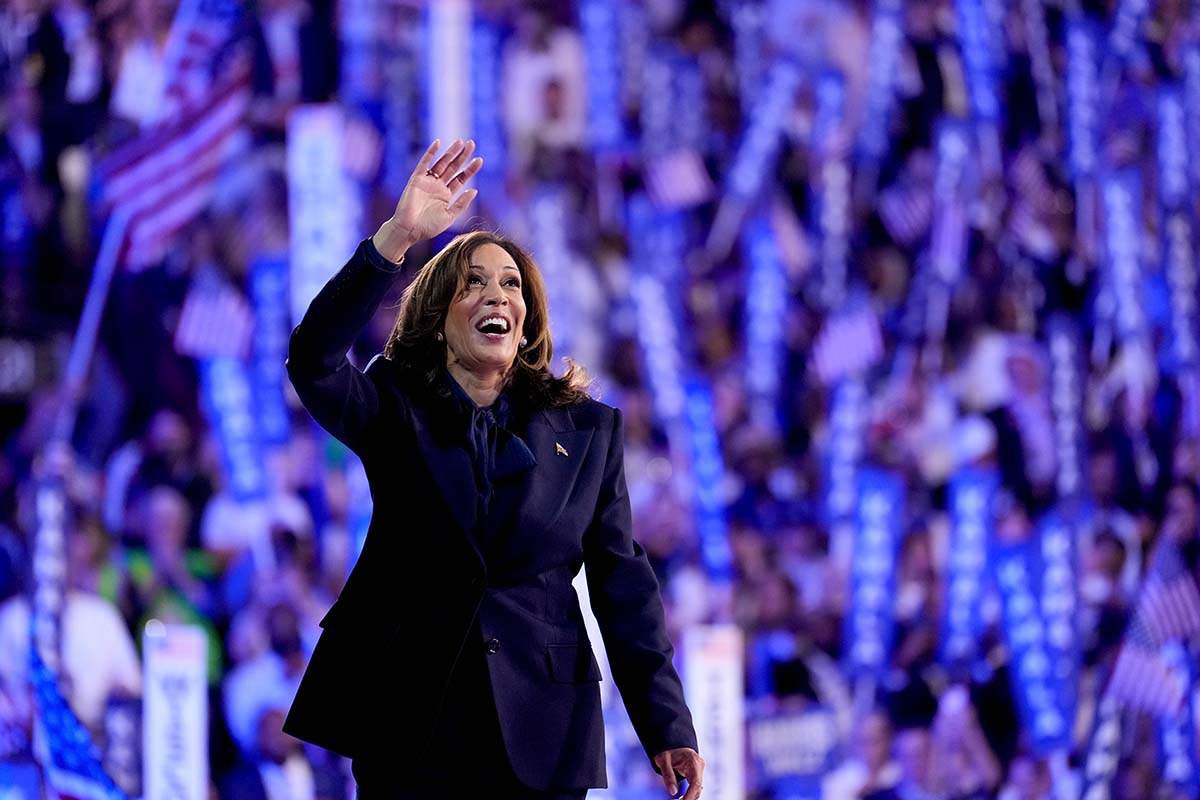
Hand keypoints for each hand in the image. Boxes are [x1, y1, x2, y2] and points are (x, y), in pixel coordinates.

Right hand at [379, 138, 482, 252]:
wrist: (409, 230)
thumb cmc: (428, 227)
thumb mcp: (449, 216)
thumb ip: (461, 204)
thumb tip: (474, 190)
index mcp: (446, 195)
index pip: (461, 179)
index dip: (470, 169)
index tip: (480, 160)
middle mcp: (438, 186)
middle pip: (453, 168)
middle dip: (462, 156)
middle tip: (472, 144)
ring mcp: (427, 182)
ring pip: (441, 163)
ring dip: (450, 152)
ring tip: (460, 142)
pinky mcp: (416, 180)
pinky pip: (424, 164)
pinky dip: (430, 153)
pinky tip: (438, 143)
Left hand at [653, 747, 703, 798]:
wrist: (670, 739)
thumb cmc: (666, 747)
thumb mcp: (663, 760)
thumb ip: (668, 775)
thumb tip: (673, 792)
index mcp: (693, 760)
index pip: (696, 783)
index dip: (690, 795)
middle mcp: (699, 765)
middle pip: (698, 786)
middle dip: (690, 797)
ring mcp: (698, 769)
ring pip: (697, 787)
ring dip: (690, 795)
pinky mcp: (695, 772)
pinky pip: (694, 785)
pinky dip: (689, 792)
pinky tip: (682, 797)